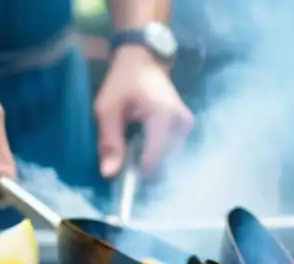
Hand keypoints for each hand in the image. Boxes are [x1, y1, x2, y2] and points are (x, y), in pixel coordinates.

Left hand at [94, 46, 193, 178]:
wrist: (144, 59)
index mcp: (163, 117)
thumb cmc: (123, 81)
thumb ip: (109, 141)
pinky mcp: (186, 128)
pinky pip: (171, 151)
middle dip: (142, 164)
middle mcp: (181, 124)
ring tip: (134, 141)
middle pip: (161, 162)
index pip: (154, 160)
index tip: (121, 171)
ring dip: (148, 157)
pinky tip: (144, 138)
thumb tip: (109, 174)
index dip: (136, 172)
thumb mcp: (107, 108)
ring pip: (167, 159)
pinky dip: (155, 150)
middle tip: (125, 150)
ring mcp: (187, 126)